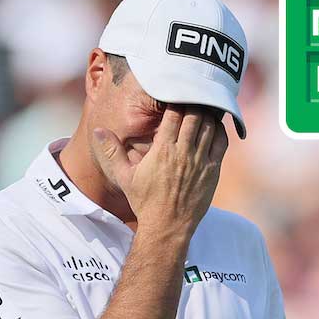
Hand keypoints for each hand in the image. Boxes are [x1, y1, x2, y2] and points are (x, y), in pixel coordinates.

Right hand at [91, 106, 227, 233]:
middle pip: (195, 115)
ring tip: (204, 106)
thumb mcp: (123, 176)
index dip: (176, 100)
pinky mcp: (213, 170)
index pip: (174, 114)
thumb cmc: (144, 201)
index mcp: (162, 150)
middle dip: (194, 102)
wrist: (167, 225)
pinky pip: (221, 142)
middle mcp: (183, 152)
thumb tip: (97, 131)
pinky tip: (215, 125)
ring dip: (208, 113)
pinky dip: (220, 129)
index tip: (175, 93)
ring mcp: (200, 161)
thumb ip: (111, 151)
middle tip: (192, 95)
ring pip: (210, 126)